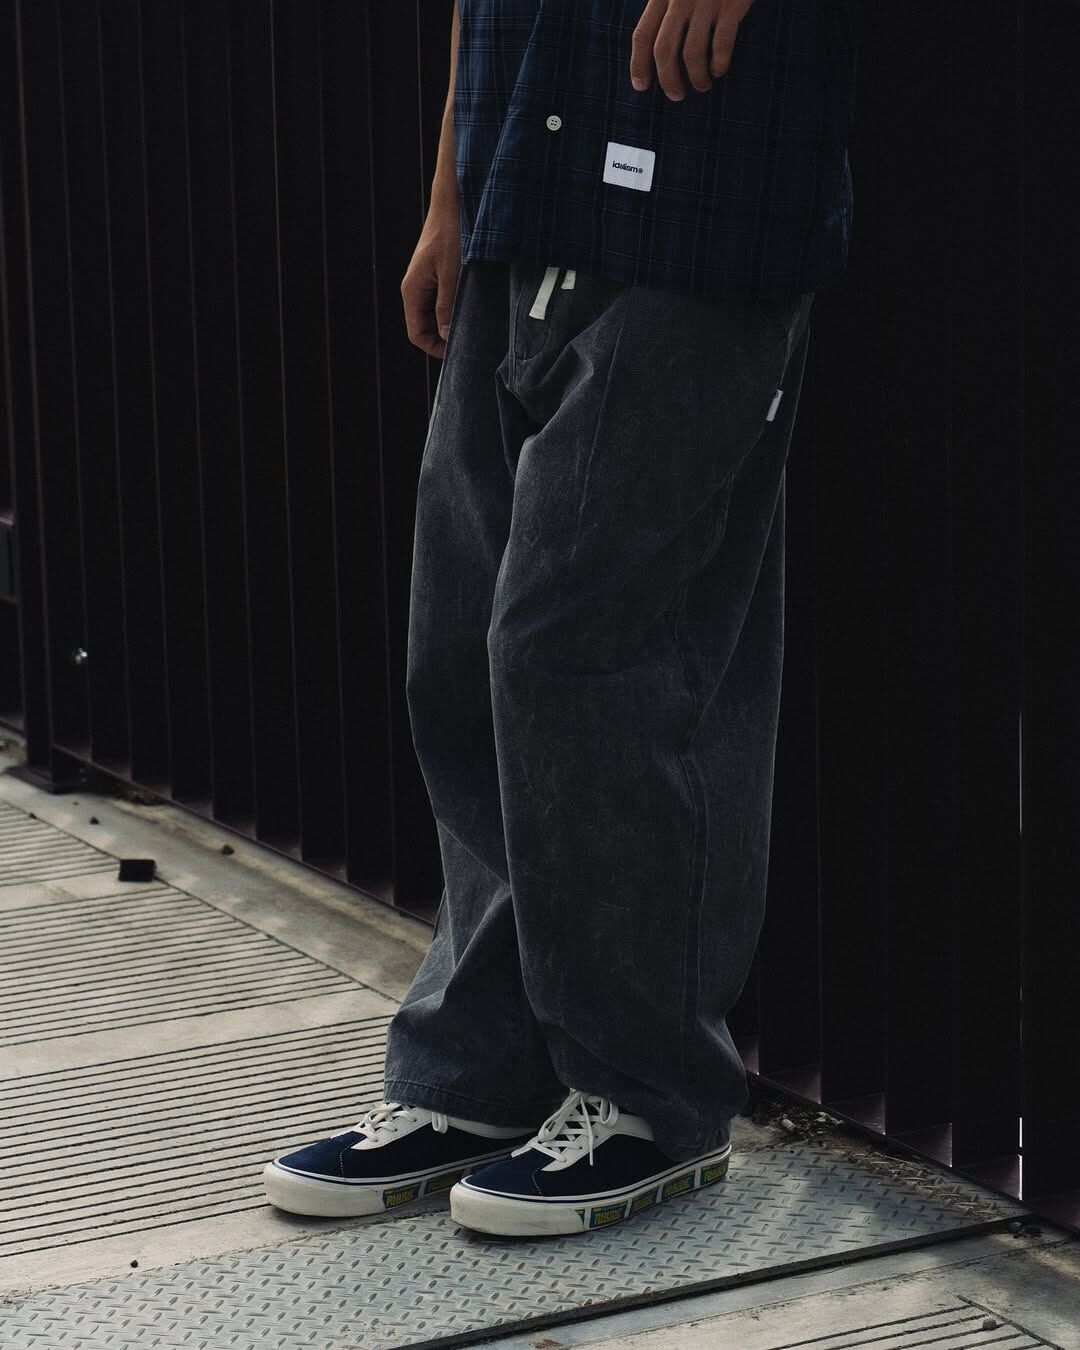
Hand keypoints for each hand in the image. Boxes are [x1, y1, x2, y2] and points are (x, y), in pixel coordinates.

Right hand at [401, 196, 460, 358]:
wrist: (454, 201)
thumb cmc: (451, 232)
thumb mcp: (451, 274)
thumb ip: (447, 306)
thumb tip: (446, 336)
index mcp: (412, 290)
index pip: (416, 334)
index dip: (435, 348)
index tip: (457, 352)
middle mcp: (416, 288)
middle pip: (425, 327)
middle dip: (443, 338)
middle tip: (469, 341)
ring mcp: (426, 281)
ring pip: (434, 315)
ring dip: (450, 322)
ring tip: (472, 324)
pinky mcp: (437, 274)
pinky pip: (442, 300)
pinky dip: (454, 308)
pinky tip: (471, 307)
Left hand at [630, 0, 754, 100]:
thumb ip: (665, 5)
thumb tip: (657, 46)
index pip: (642, 35)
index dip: (638, 65)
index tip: (641, 87)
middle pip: (664, 50)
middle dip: (668, 79)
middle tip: (676, 95)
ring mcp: (706, 1)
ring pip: (692, 53)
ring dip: (696, 77)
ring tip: (702, 85)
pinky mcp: (731, 3)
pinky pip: (721, 43)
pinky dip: (720, 63)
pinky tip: (720, 70)